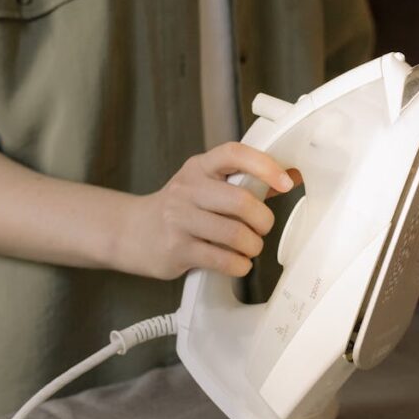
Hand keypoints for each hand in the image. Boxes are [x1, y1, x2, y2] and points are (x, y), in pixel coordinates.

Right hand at [116, 142, 298, 278]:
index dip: (265, 166)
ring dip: (253, 246)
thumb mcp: (205, 185)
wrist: (130, 231)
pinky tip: (238, 263)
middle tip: (262, 228)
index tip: (285, 183)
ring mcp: (179, 220)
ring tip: (249, 248)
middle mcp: (187, 189)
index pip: (234, 154)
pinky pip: (222, 259)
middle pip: (241, 201)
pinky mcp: (176, 249)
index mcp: (199, 168)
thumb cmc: (180, 208)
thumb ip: (242, 183)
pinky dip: (240, 265)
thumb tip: (288, 178)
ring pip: (235, 234)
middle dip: (263, 220)